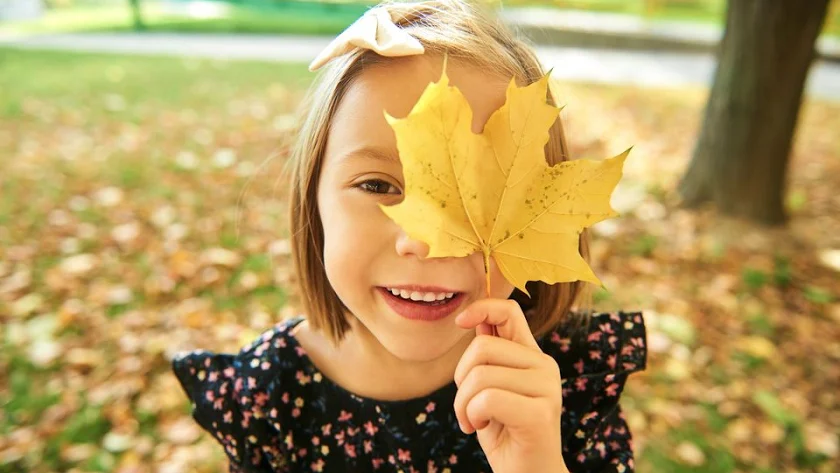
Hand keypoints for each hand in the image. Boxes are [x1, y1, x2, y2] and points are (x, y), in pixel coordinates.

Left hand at [453, 299, 568, 472]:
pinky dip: (473, 415)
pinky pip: (487, 399)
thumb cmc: (505, 433)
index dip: (481, 307)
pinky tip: (479, 427)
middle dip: (460, 379)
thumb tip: (474, 318)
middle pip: (481, 348)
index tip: (459, 322)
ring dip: (463, 404)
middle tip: (467, 406)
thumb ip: (490, 356)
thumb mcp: (491, 388)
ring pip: (481, 376)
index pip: (509, 311)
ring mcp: (546, 388)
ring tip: (472, 420)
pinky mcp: (540, 413)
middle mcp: (544, 366)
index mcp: (531, 356)